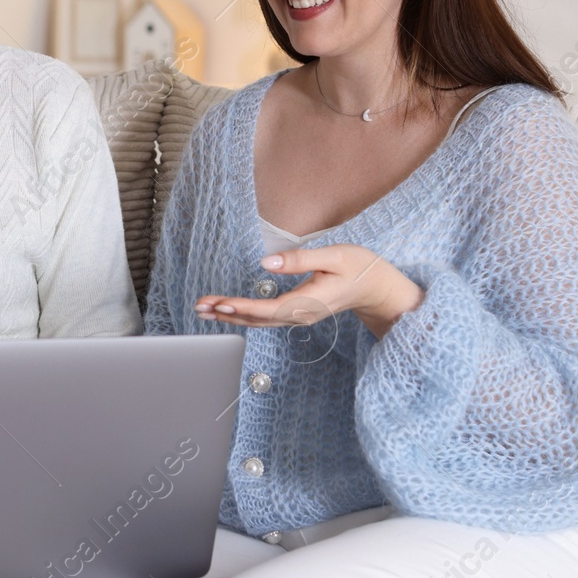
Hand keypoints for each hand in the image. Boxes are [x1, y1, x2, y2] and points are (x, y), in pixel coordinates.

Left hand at [194, 244, 423, 338]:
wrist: (378, 288)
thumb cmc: (359, 267)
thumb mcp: (334, 256)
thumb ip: (300, 260)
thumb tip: (267, 264)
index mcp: (309, 302)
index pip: (268, 309)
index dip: (242, 307)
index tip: (220, 303)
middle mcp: (300, 315)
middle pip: (257, 319)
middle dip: (227, 313)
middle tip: (199, 306)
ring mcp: (298, 316)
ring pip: (259, 321)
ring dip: (231, 315)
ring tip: (204, 309)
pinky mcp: (297, 313)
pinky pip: (266, 318)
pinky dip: (244, 314)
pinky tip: (228, 310)